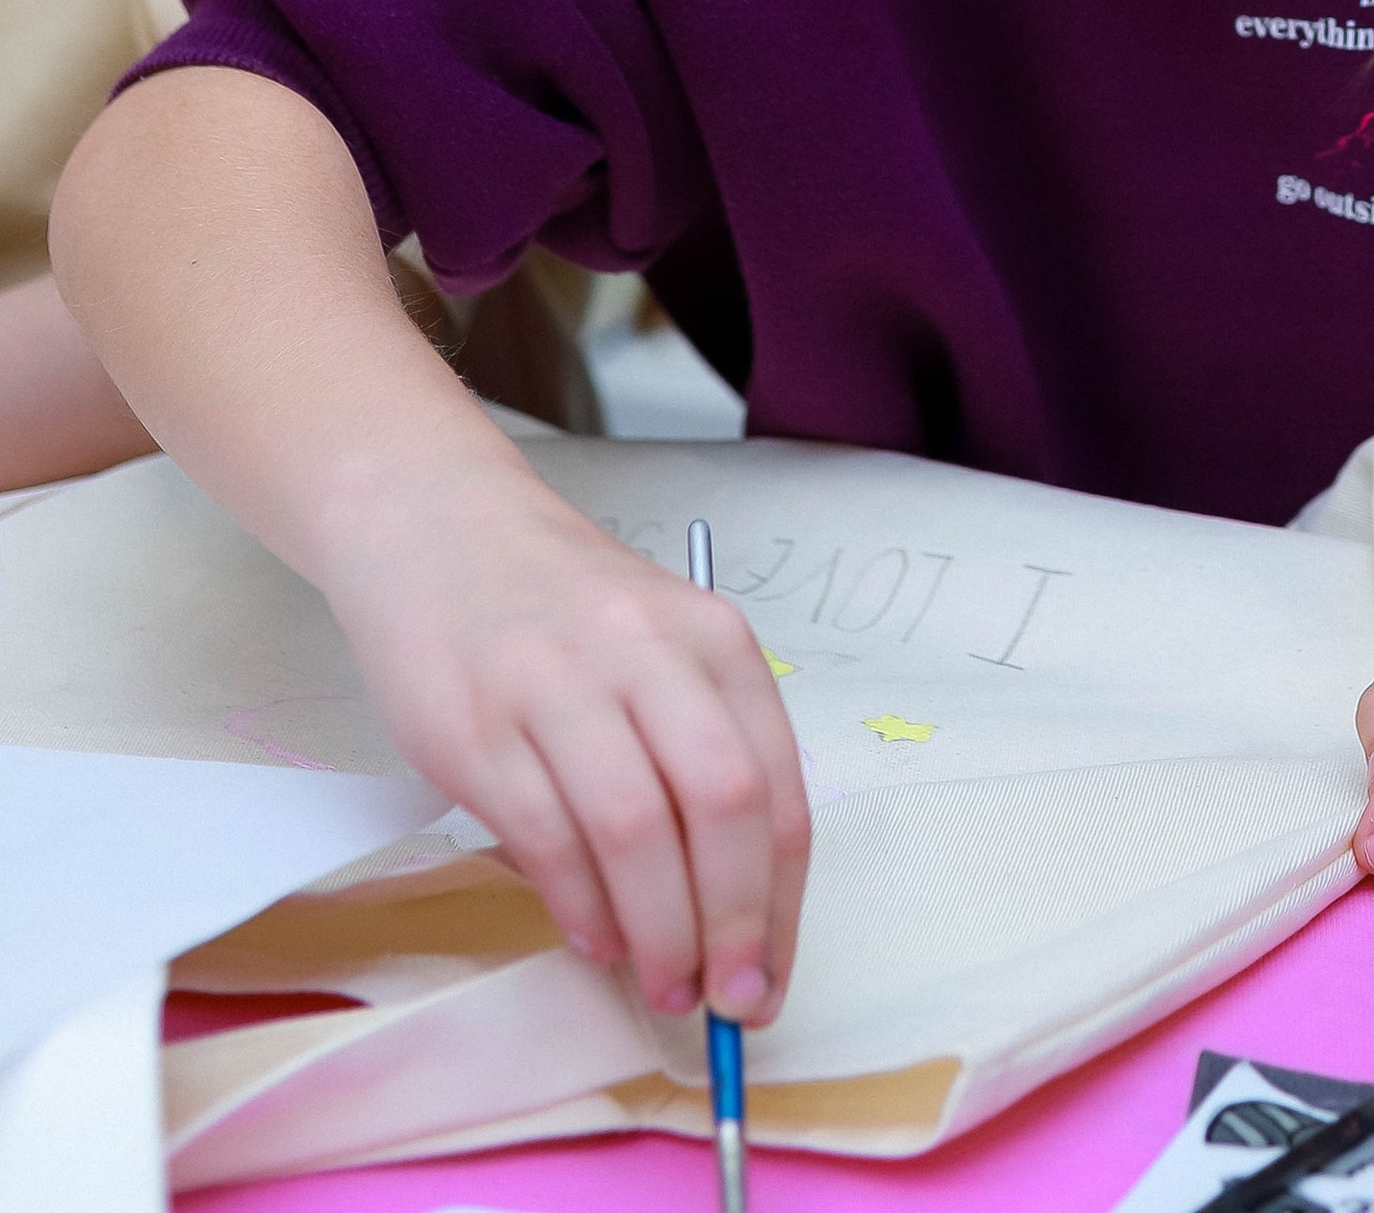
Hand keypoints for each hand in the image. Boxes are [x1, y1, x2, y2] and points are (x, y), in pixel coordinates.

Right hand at [317, 454, 810, 1024]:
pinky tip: (596, 941)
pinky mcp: (477, 726)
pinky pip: (545, 836)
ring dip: (657, 931)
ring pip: (635, 832)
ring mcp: (557, 685)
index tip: (771, 974)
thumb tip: (734, 906)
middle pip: (720, 805)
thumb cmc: (564, 605)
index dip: (783, 898)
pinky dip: (580, 906)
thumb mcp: (660, 644)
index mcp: (712, 638)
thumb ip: (700, 747)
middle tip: (726, 998)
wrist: (439, 526)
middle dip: (733, 922)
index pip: (777, 785)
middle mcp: (645, 652)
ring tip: (663, 986)